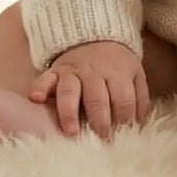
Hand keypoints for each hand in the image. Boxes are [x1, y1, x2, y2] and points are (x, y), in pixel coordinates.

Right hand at [30, 40, 148, 139]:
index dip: (124, 119)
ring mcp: (73, 71)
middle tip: (101, 140)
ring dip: (70, 111)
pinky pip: (45, 78)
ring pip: (70, 90)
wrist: (96, 36)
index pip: (123, 99)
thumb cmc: (117, 64)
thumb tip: (140, 125)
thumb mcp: (135, 75)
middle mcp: (94, 71)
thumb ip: (140, 99)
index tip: (122, 136)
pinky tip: (35, 99)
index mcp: (118, 72)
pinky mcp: (55, 70)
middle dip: (100, 121)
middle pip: (97, 97)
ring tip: (71, 132)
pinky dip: (39, 88)